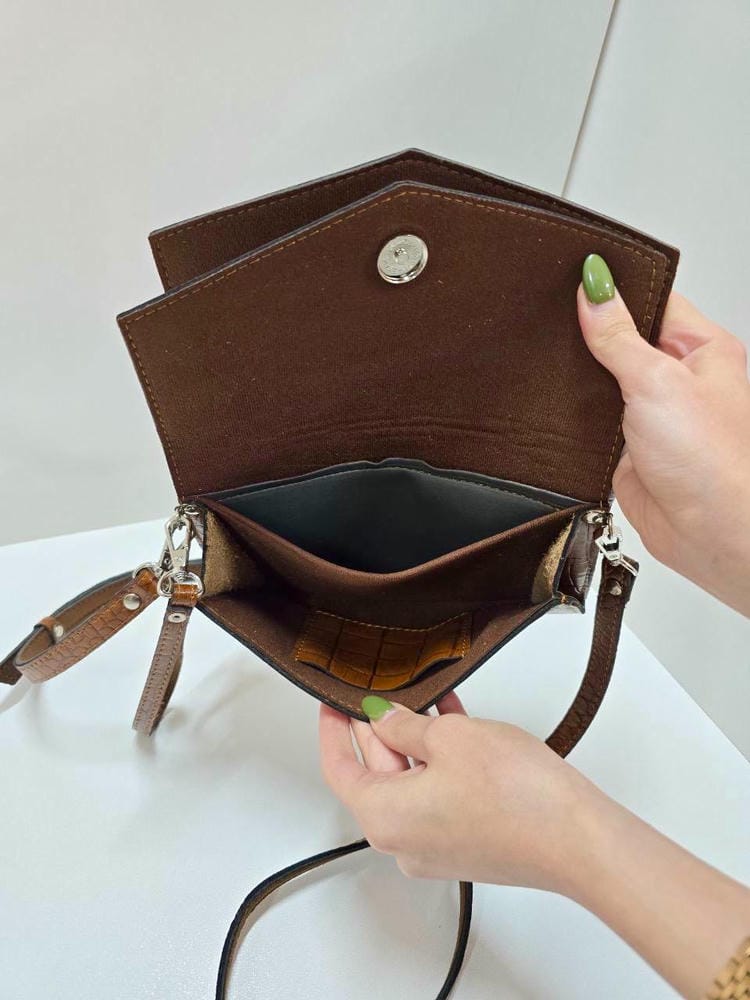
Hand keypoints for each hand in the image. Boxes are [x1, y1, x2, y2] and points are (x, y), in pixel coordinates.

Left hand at [319, 692, 593, 891]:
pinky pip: (439, 794)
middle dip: (378, 728)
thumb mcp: (448, 738)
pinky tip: (455, 721)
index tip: (332, 701)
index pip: (338, 768)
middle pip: (375, 775)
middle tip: (381, 689)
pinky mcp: (467, 844)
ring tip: (425, 696)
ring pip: (411, 782)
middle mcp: (404, 841)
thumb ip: (403, 726)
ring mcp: (436, 847)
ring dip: (415, 738)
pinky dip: (441, 760)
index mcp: (384, 817)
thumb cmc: (517, 797)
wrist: (577, 839)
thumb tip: (382, 719)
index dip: (333, 729)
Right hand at [578, 257, 749, 615]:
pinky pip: (592, 424)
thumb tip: (594, 290)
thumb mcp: (657, 380)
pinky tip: (559, 411)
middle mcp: (679, 381)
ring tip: (559, 370)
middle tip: (558, 325)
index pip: (653, 301)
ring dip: (582, 382)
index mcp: (702, 349)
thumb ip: (617, 336)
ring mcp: (652, 416)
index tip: (578, 278)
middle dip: (592, 337)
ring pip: (603, 383)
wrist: (712, 532)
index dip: (616, 290)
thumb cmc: (715, 460)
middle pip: (624, 341)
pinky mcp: (628, 450)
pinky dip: (574, 420)